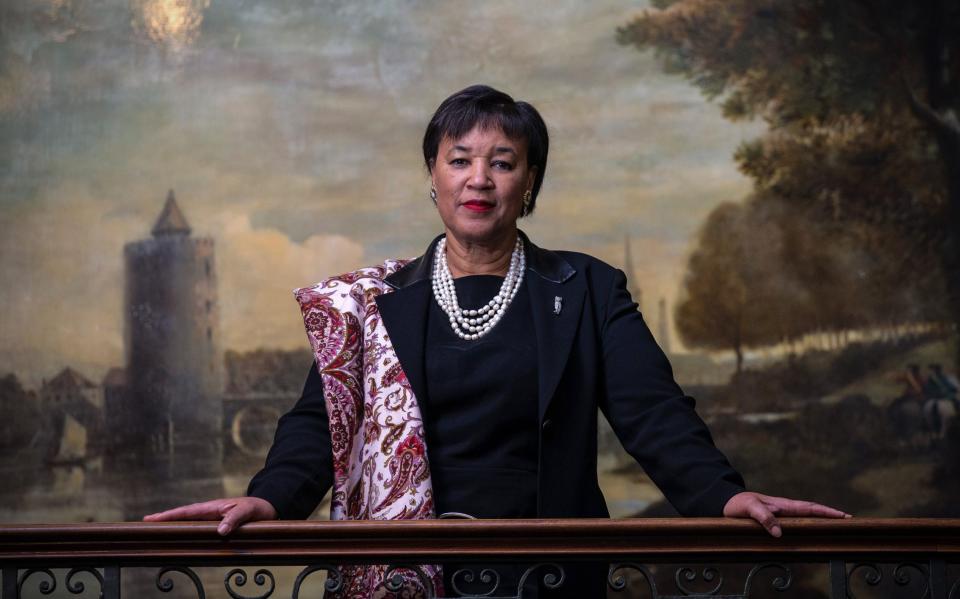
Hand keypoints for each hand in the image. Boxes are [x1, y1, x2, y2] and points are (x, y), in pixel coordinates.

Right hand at [143, 497, 277, 535]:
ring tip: (156, 528)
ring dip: (173, 523)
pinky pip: (197, 525)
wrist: (268, 506)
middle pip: (182, 515)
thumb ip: (234, 519)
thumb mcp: (248, 512)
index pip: (186, 511)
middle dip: (164, 518)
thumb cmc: (257, 508)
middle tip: (145, 522)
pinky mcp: (217, 522)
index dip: (169, 515)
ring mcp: (212, 516)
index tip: (151, 518)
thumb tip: (219, 531)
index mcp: (212, 506)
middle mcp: (209, 511)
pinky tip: (180, 534)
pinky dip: (186, 528)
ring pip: (189, 520)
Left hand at [722, 491, 850, 537]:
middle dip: (831, 515)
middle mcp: (785, 508)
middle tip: (849, 520)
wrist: (727, 501)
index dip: (827, 512)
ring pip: (806, 516)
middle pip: (813, 511)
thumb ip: (764, 518)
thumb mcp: (749, 508)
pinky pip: (797, 521)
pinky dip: (808, 524)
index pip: (810, 508)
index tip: (845, 516)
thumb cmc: (738, 504)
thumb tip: (779, 533)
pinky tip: (812, 529)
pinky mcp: (776, 518)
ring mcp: (782, 513)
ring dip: (821, 519)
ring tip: (836, 525)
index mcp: (783, 505)